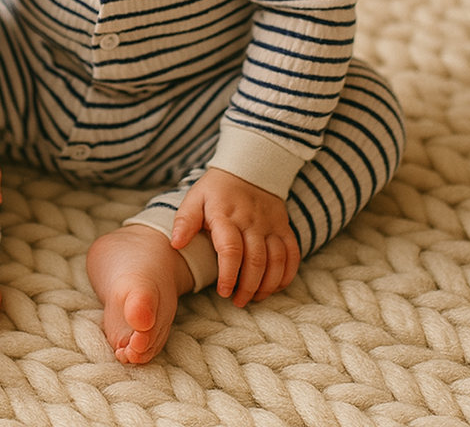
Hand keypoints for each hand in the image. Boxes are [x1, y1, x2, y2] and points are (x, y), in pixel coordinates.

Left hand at [170, 167, 299, 305]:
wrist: (249, 168)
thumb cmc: (217, 190)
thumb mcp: (195, 198)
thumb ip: (185, 221)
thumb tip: (176, 244)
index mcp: (225, 215)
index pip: (231, 249)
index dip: (228, 274)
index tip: (223, 291)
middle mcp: (251, 221)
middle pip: (256, 260)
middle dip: (248, 287)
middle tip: (237, 301)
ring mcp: (270, 225)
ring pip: (277, 261)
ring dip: (267, 285)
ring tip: (254, 297)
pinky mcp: (284, 227)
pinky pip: (293, 254)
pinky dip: (287, 275)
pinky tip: (275, 286)